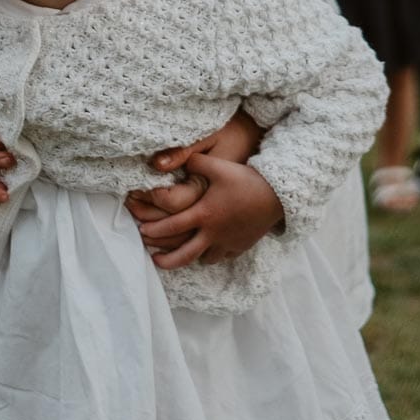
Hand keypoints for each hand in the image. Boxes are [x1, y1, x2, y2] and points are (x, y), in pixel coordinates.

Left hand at [125, 111, 264, 252]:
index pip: (171, 227)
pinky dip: (211, 255)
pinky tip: (208, 251)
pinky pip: (222, 256)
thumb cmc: (245, 179)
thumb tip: (173, 160)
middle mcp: (212, 233)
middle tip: (152, 257)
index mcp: (203, 214)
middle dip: (165, 259)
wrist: (277, 196)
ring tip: (179, 255)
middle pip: (183, 255)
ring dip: (188, 258)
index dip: (154, 230)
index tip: (142, 230)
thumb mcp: (218, 165)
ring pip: (203, 259)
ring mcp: (227, 243)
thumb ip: (193, 162)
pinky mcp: (240, 246)